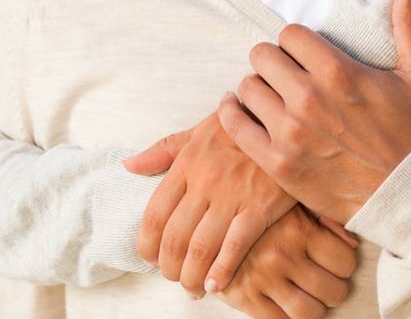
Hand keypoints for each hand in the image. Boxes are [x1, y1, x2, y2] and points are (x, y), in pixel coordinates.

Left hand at [124, 109, 296, 296]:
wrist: (282, 121)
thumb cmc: (239, 127)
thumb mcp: (198, 131)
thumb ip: (162, 151)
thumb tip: (128, 166)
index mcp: (187, 164)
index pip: (155, 214)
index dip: (147, 245)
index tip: (149, 259)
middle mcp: (205, 181)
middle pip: (174, 237)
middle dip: (168, 267)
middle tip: (173, 278)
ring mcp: (233, 195)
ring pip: (201, 247)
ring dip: (192, 276)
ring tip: (192, 288)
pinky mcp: (261, 206)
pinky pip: (236, 245)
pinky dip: (222, 270)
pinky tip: (216, 284)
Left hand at [218, 0, 410, 224]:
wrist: (407, 197)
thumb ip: (410, 23)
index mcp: (338, 72)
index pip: (289, 34)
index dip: (296, 42)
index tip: (304, 54)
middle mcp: (308, 99)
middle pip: (262, 55)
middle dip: (274, 61)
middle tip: (287, 74)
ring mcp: (289, 133)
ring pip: (246, 87)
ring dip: (258, 87)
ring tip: (273, 95)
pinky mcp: (276, 163)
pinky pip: (234, 124)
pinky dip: (233, 113)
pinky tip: (242, 109)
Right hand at [219, 206, 357, 318]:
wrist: (203, 208)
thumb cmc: (252, 199)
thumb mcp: (288, 198)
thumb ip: (321, 217)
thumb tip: (351, 242)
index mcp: (299, 229)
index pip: (345, 262)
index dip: (345, 267)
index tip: (337, 266)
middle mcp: (284, 254)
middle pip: (333, 291)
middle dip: (334, 292)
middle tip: (327, 286)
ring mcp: (264, 277)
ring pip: (309, 313)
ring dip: (315, 310)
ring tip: (309, 299)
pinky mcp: (244, 295)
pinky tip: (285, 306)